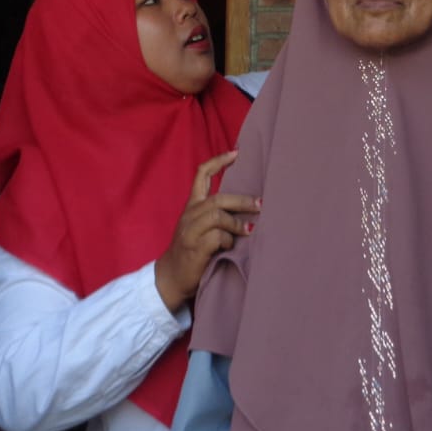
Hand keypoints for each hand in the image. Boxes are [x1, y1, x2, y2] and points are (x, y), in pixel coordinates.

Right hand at [154, 151, 259, 312]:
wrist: (170, 278)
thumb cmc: (192, 251)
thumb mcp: (200, 227)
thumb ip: (216, 215)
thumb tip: (250, 205)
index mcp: (191, 206)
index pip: (201, 175)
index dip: (218, 162)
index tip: (236, 153)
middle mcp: (189, 215)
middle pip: (218, 198)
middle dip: (242, 200)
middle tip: (260, 204)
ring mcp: (190, 232)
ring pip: (217, 216)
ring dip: (237, 223)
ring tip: (249, 231)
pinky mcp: (194, 249)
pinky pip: (217, 237)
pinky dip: (228, 241)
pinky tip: (230, 247)